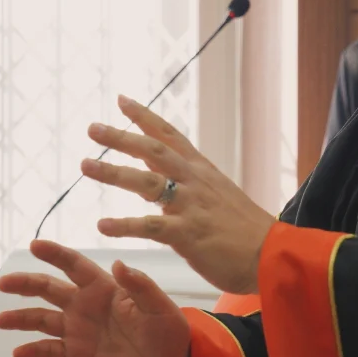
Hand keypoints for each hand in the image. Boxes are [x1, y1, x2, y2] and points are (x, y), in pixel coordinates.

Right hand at [0, 240, 191, 356]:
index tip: (35, 244)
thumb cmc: (167, 332)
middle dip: (25, 283)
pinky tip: (19, 353)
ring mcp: (77, 331)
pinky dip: (32, 351)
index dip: (55, 254)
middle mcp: (84, 306)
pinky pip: (48, 352)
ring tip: (2, 320)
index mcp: (103, 288)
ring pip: (41, 320)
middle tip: (4, 282)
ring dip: (20, 318)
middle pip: (48, 289)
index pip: (74, 265)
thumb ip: (140, 286)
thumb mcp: (160, 307)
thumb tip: (117, 263)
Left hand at [80, 95, 275, 293]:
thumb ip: (186, 181)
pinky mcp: (188, 234)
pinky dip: (124, 226)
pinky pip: (150, 226)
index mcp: (202, 170)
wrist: (272, 256)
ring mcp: (191, 206)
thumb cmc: (245, 230)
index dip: (144, 117)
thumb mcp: (217, 194)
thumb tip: (156, 170)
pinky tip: (102, 226)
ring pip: (146, 183)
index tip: (121, 100)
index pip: (169, 135)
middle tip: (92, 128)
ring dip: (113, 172)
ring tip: (85, 165)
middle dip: (121, 137)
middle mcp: (195, 182)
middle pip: (153, 151)